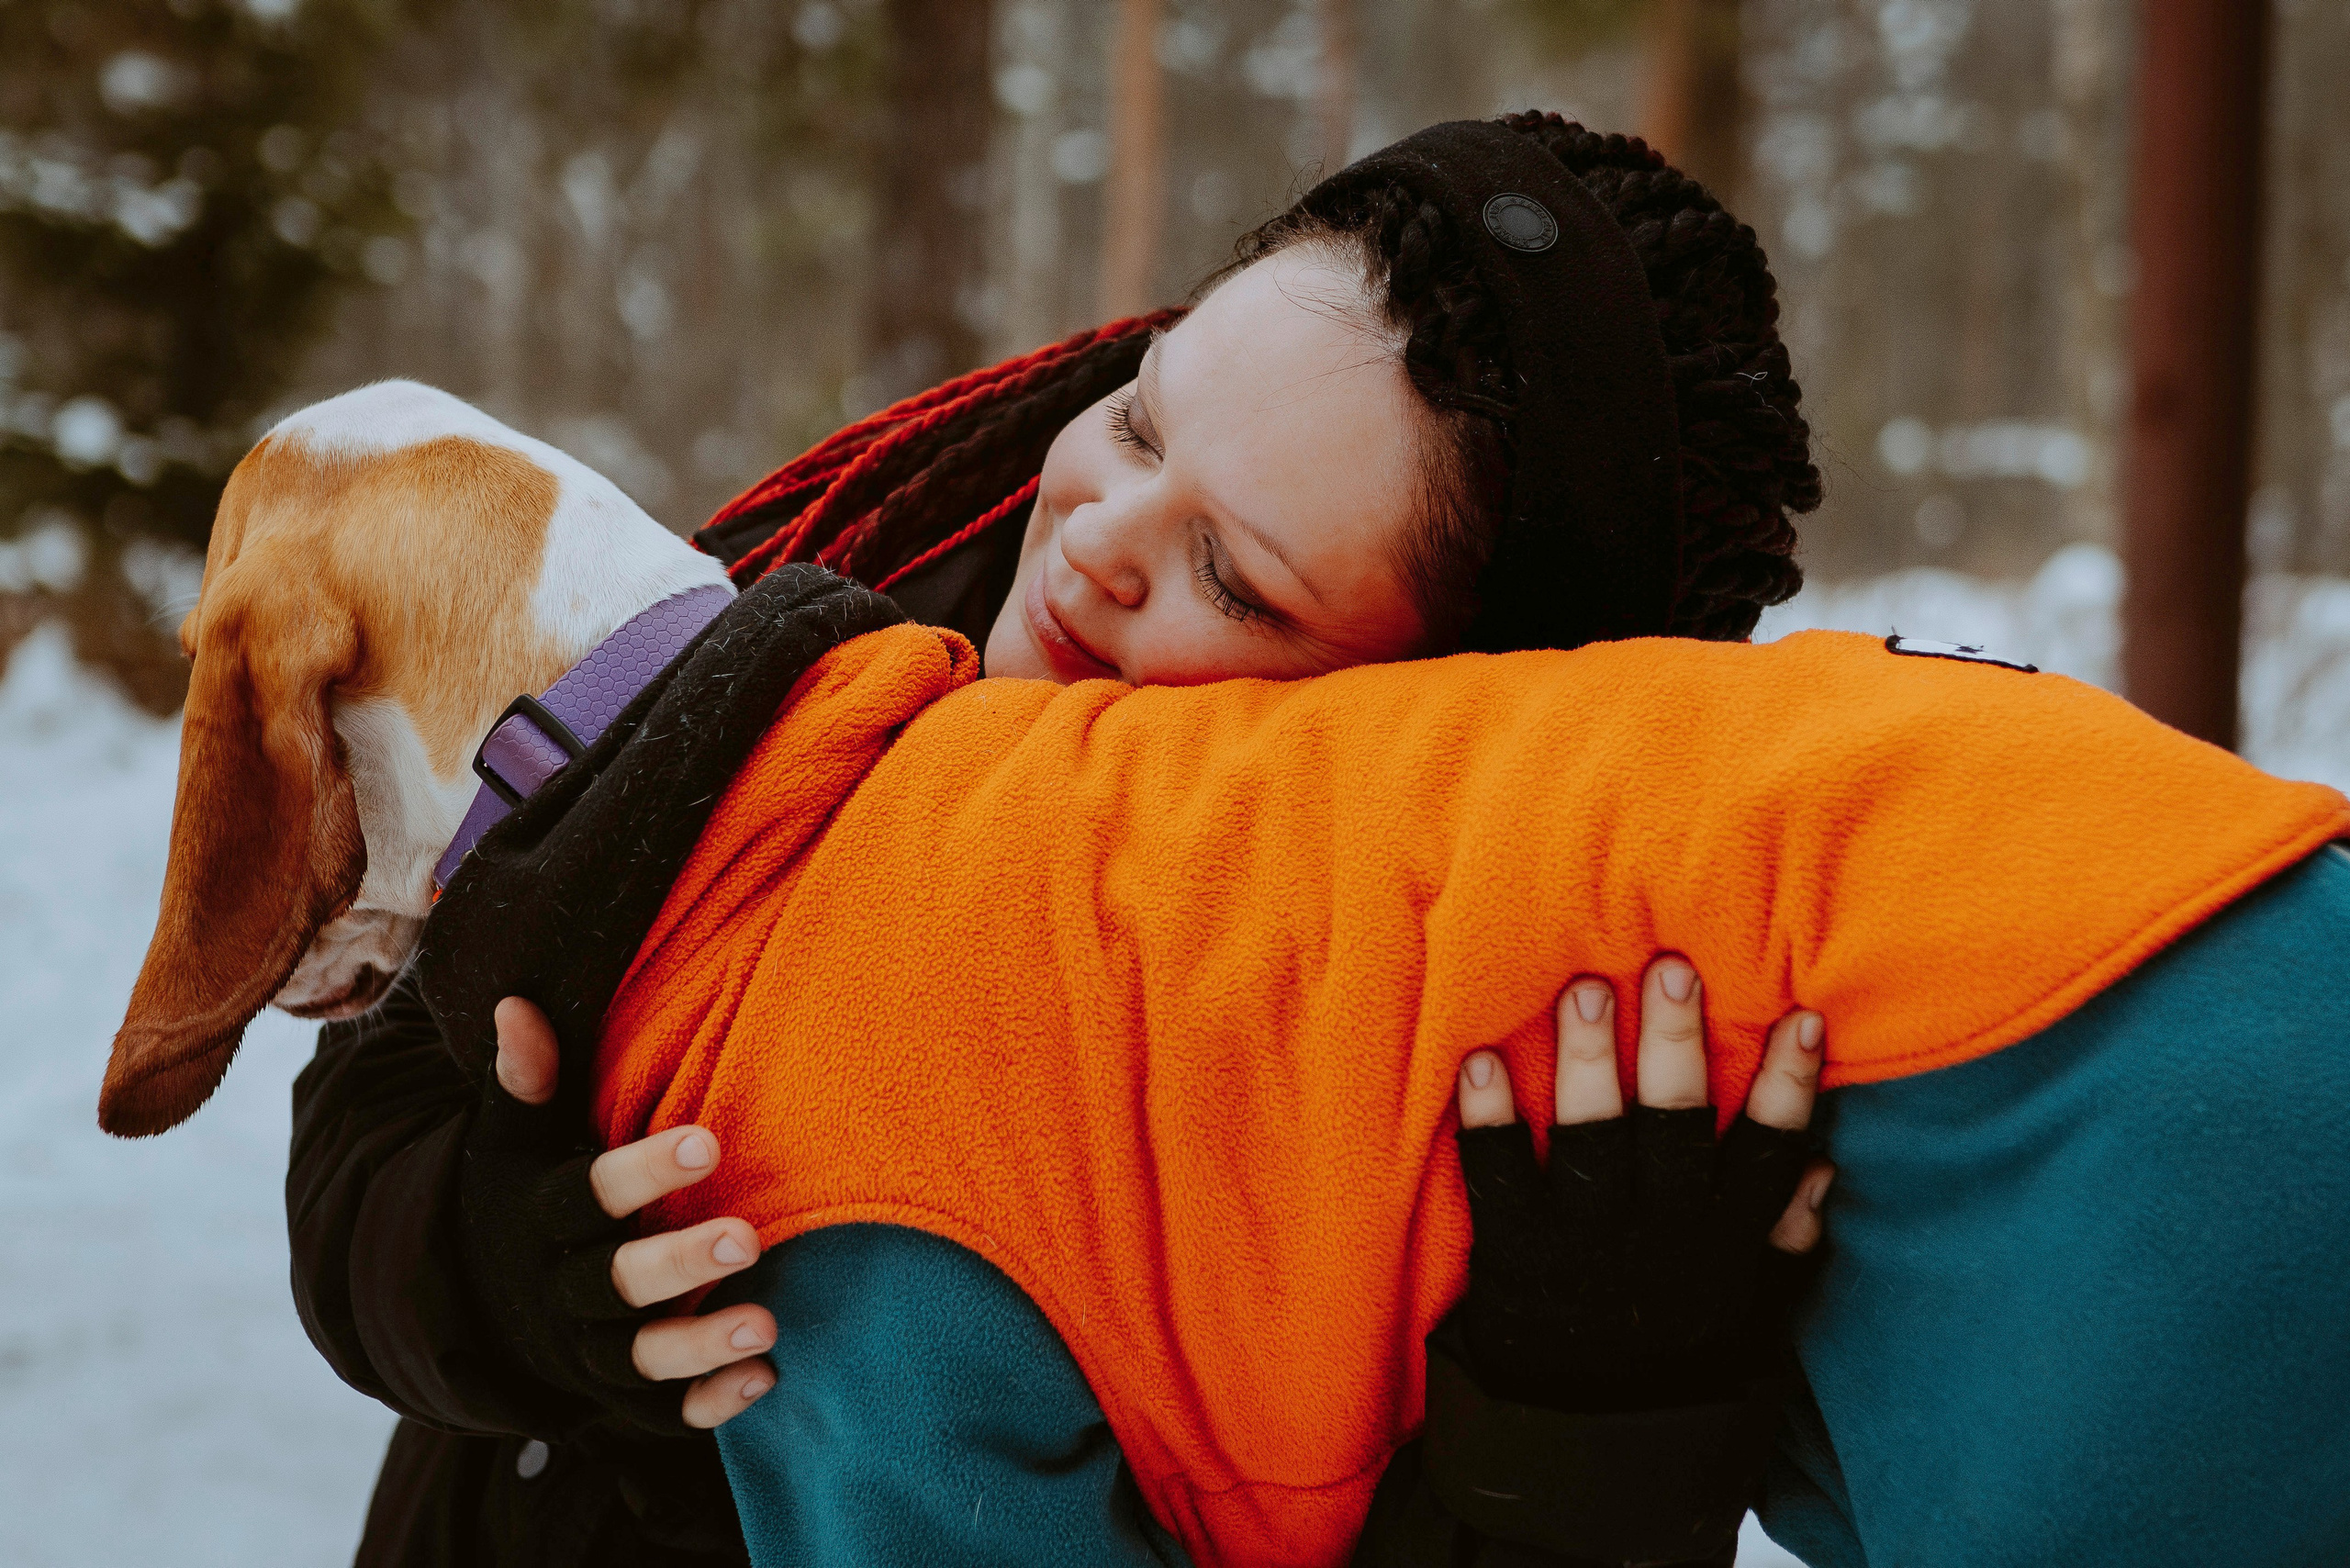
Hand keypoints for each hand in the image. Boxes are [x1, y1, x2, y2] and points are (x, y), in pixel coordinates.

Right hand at [461, 997, 776, 1431]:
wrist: (471, 1302)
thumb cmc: (520, 1194)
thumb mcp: (511, 1138)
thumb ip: (527, 1080)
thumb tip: (516, 1003)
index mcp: (537, 1218)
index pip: (587, 1196)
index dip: (643, 1173)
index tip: (708, 1141)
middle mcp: (557, 1291)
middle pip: (614, 1284)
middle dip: (678, 1266)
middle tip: (747, 1238)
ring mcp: (584, 1352)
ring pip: (639, 1360)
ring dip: (701, 1344)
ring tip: (767, 1323)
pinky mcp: (612, 1397)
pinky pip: (658, 1413)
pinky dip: (707, 1404)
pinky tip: (763, 1380)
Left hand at [1450, 955, 1834, 1412]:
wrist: (1584, 1450)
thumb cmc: (1675, 1360)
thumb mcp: (1750, 1315)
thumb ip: (1784, 1244)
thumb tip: (1822, 1170)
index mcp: (1722, 1245)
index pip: (1769, 1157)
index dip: (1789, 1089)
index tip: (1804, 1017)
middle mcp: (1659, 1240)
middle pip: (1675, 1128)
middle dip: (1676, 1045)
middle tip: (1671, 966)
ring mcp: (1585, 1247)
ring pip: (1593, 1142)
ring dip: (1588, 1063)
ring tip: (1585, 988)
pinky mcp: (1515, 1256)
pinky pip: (1499, 1180)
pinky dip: (1488, 1122)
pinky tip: (1482, 1061)